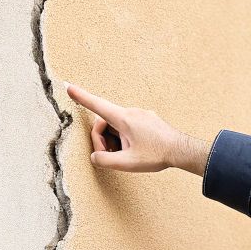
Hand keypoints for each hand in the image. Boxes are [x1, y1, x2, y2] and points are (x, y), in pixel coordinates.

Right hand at [66, 84, 210, 175]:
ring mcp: (140, 115)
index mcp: (124, 119)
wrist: (182, 150)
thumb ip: (105, 161)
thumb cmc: (156, 155)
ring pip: (116, 126)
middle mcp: (131, 112)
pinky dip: (125, 139)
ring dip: (115, 141)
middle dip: (102, 140)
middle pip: (105, 122)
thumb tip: (94, 157)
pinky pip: (128, 126)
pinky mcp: (147, 119)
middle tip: (111, 157)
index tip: (68, 86)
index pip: (97, 105)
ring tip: (126, 155)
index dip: (81, 97)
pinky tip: (136, 150)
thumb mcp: (127, 163)